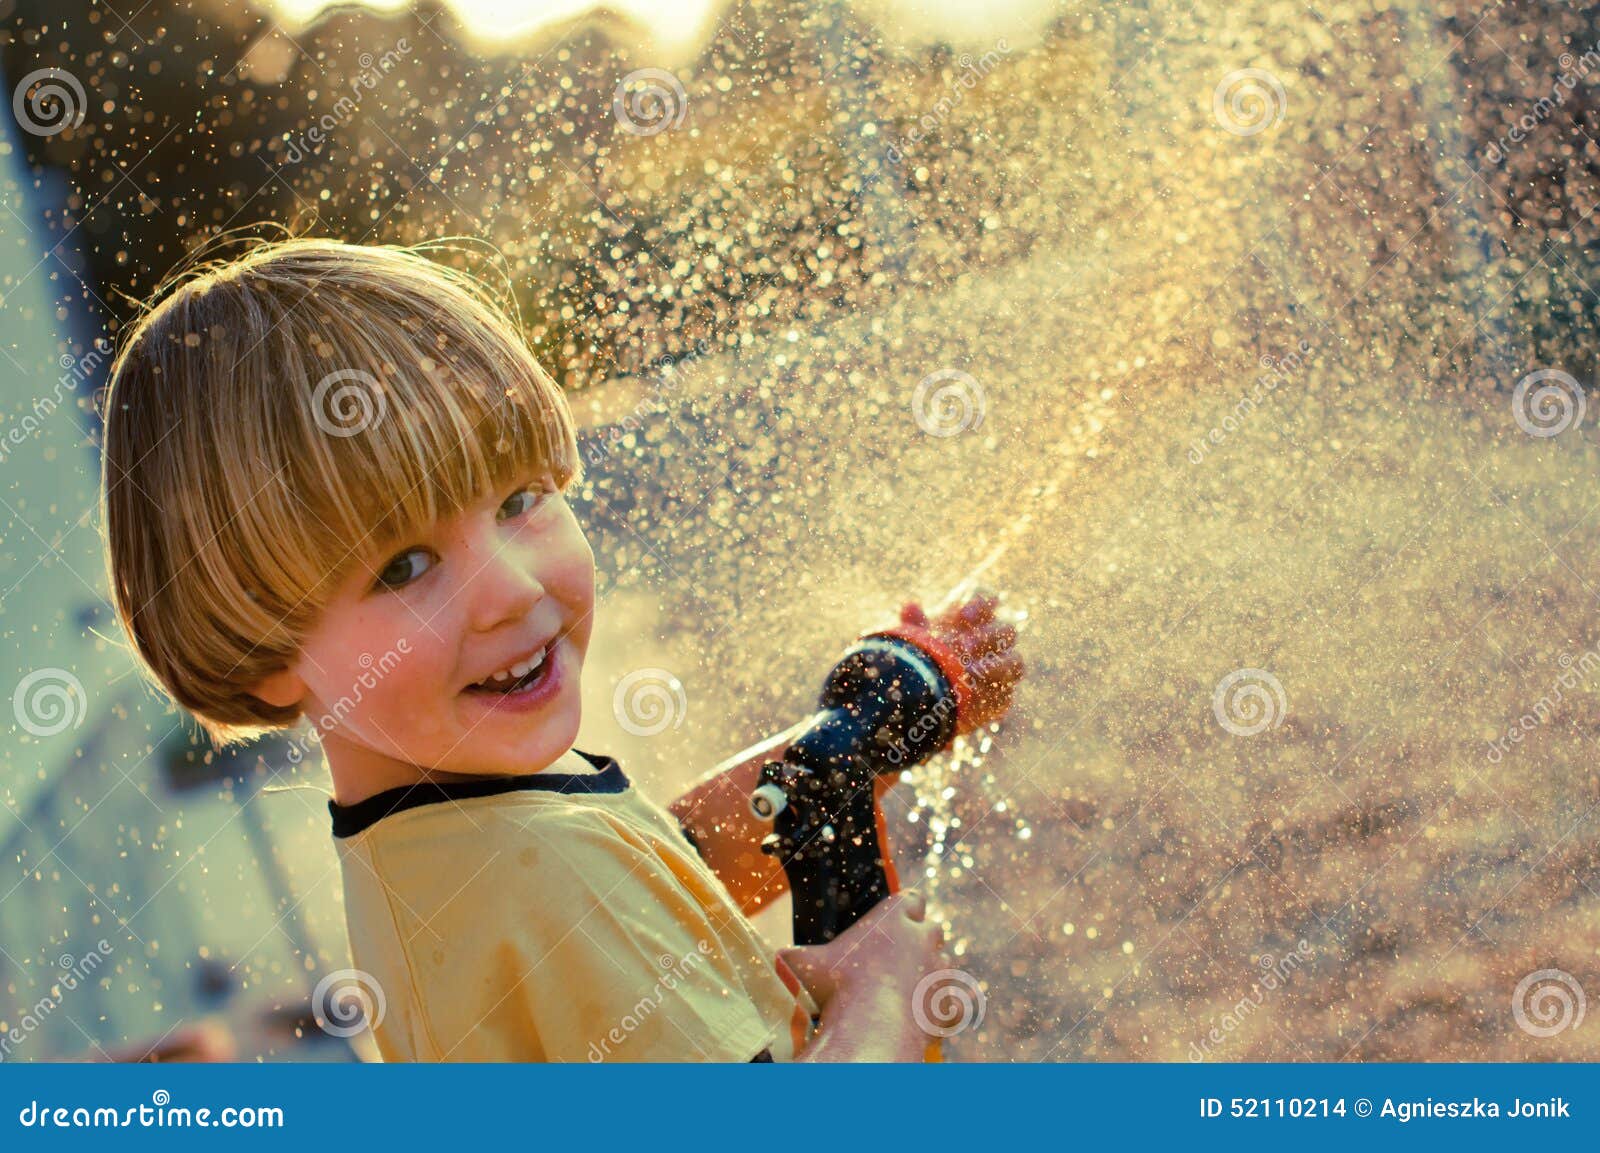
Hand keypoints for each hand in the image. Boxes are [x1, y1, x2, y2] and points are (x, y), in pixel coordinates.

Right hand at [779, 890, 945, 1061]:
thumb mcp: (802, 962)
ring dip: (930, 974)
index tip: (892, 922)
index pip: (911, 899)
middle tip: (896, 960)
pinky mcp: (949, 1004)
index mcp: (894, 917)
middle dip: (919, 940)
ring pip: (945, 964)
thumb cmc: (835, 987)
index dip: (903, 909)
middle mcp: (925, 938)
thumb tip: (772, 958)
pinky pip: (957, 1002)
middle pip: (932, 928)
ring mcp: (941, 971)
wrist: (870, 1024)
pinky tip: (931, 1016)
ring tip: (905, 992)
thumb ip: (792, 955)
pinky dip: (946, 1009)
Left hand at [900, 589, 1023, 729]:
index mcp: (975, 624)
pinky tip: (976, 693)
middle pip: (1007, 632)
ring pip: (1016, 662)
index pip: (988, 606)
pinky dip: (994, 692)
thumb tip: (910, 606)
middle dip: (989, 636)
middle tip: (965, 646)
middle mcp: (993, 644)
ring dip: (998, 665)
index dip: (982, 606)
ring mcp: (1001, 670)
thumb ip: (916, 627)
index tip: (964, 616)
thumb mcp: (917, 646)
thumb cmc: (926, 665)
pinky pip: (1007, 692)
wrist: (929, 703)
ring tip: (974, 671)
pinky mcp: (1002, 696)